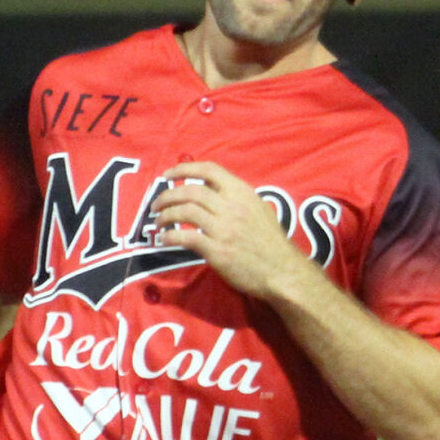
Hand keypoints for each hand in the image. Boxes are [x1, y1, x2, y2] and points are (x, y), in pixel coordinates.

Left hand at [152, 161, 316, 300]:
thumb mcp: (259, 209)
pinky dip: (170, 236)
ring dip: (166, 215)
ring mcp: (224, 228)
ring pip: (185, 212)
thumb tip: (213, 193)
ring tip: (158, 222)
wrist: (283, 271)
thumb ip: (237, 199)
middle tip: (156, 204)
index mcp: (242, 192)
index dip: (183, 169)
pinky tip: (165, 239)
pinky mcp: (217, 250)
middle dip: (167, 195)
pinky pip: (186, 238)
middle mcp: (231, 206)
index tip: (168, 174)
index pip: (209, 170)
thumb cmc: (271, 243)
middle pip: (190, 191)